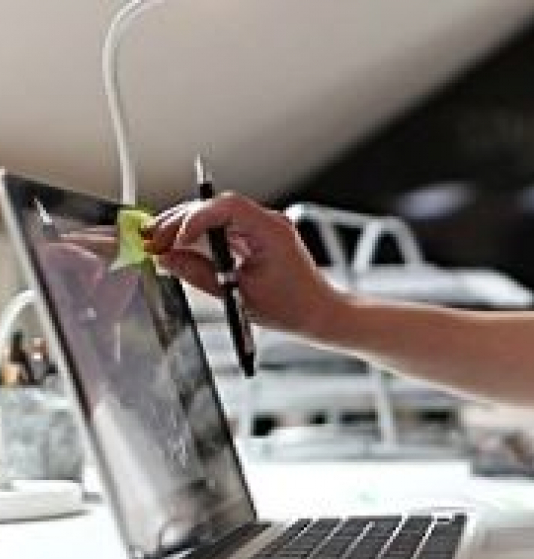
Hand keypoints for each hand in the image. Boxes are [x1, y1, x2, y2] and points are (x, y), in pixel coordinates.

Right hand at [144, 193, 342, 336]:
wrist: (319, 313)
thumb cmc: (292, 308)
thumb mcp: (239, 295)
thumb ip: (199, 275)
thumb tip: (167, 259)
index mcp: (272, 232)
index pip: (227, 208)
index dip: (195, 218)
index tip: (174, 239)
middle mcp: (268, 223)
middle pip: (215, 207)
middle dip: (180, 221)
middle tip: (152, 240)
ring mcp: (262, 228)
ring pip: (215, 216)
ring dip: (185, 227)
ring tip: (158, 243)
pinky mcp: (255, 237)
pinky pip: (222, 228)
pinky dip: (199, 237)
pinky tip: (178, 247)